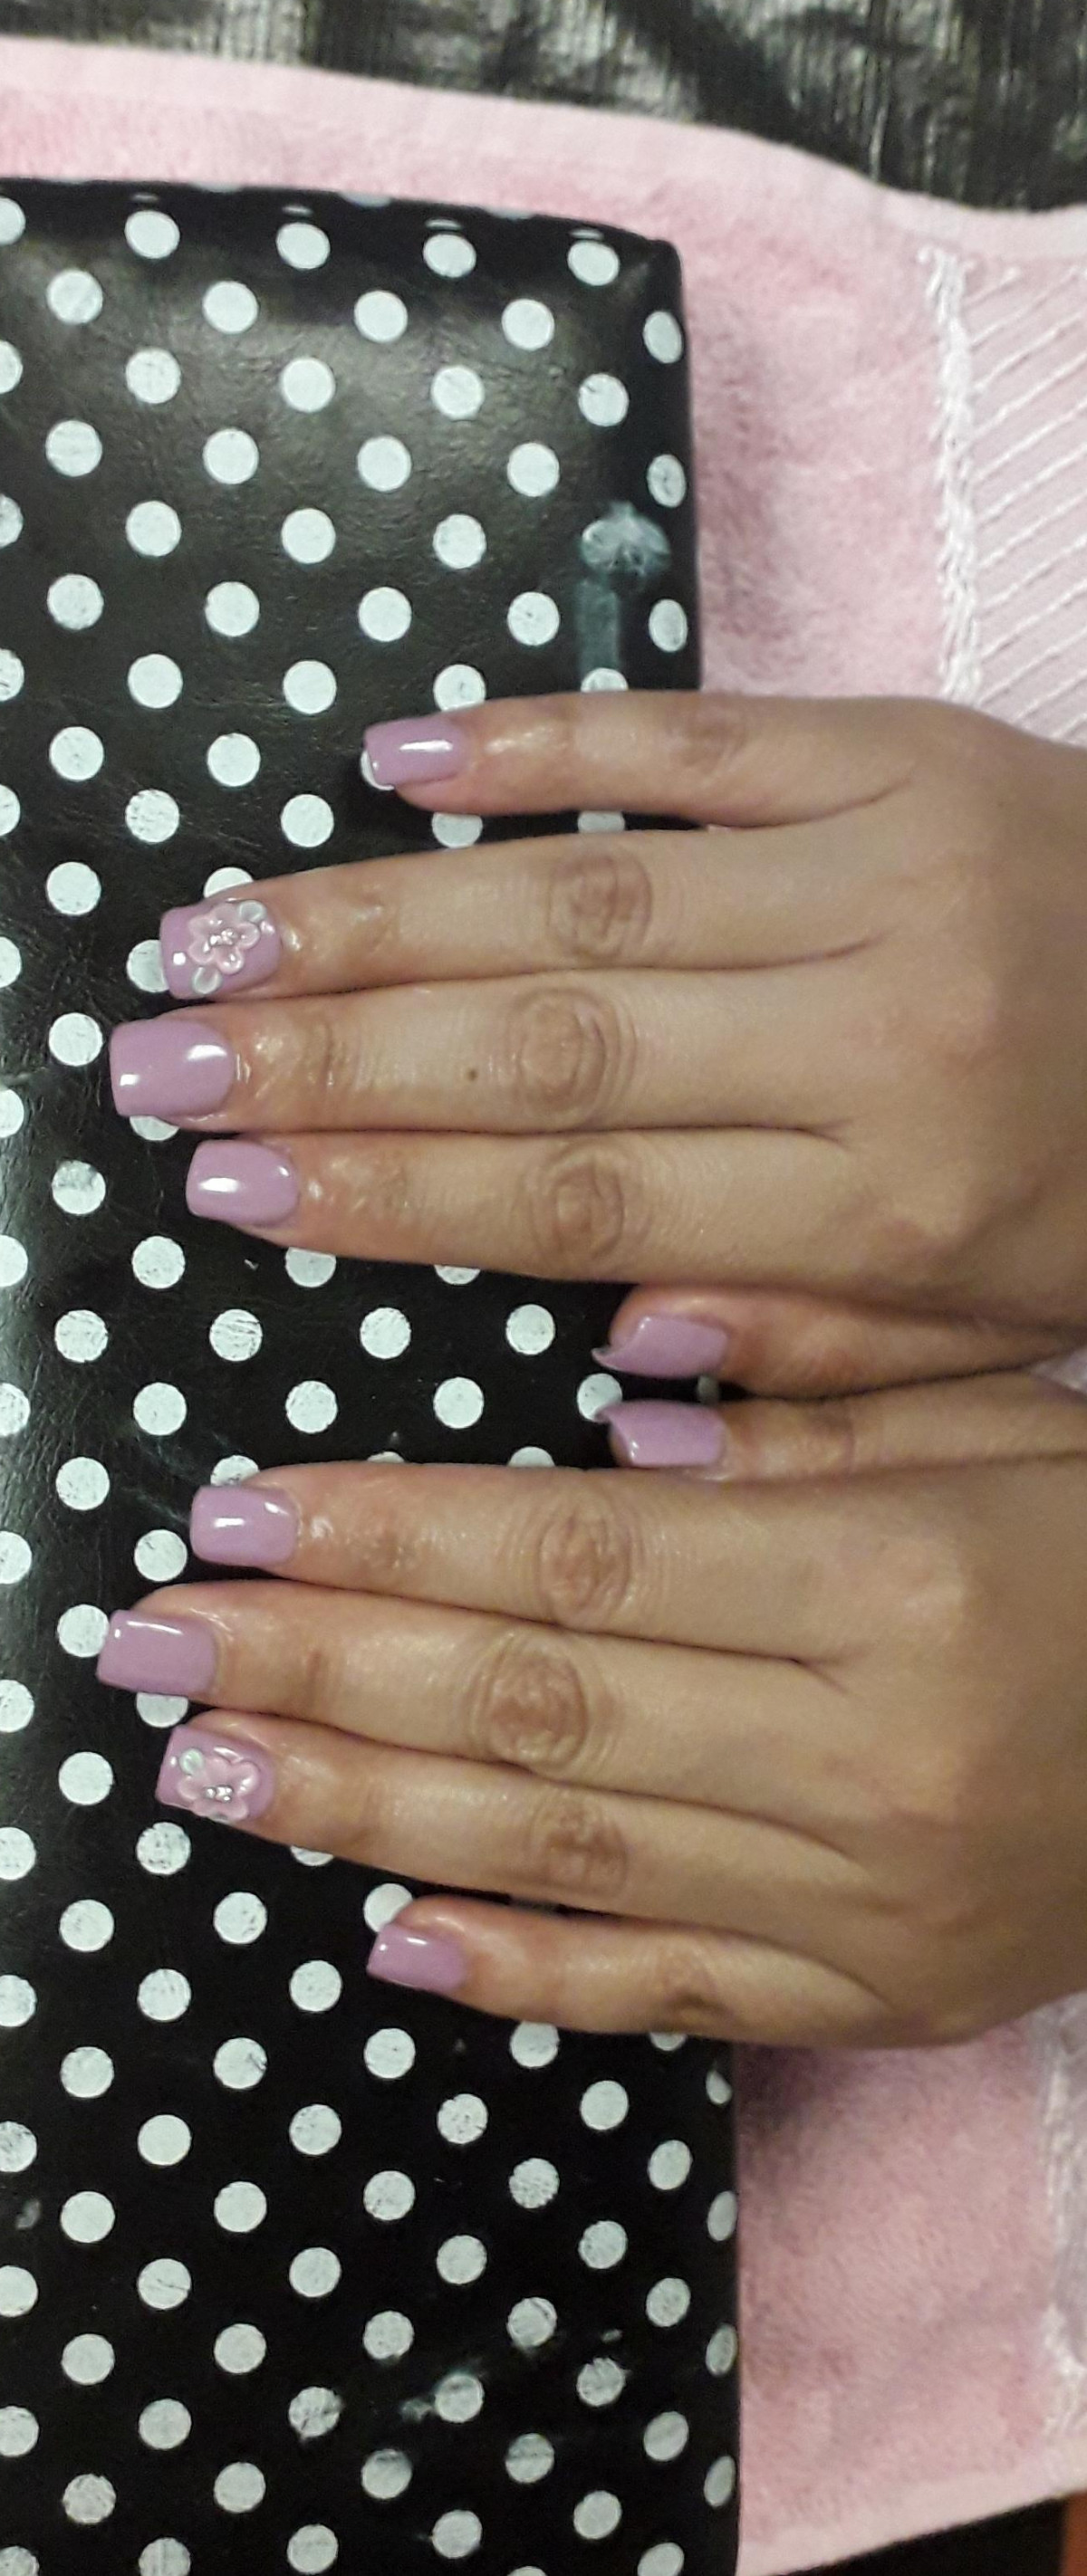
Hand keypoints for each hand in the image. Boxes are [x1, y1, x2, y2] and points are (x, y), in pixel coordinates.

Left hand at [98, 1370, 1086, 2047]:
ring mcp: (873, 1904)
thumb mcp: (1008, 1425)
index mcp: (904, 1581)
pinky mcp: (885, 2000)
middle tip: (157, 1647)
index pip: (585, 1556)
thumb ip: (815, 1409)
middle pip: (538, 1707)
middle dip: (325, 1675)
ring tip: (209, 1774)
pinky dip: (522, 1974)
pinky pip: (672, 1994)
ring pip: (568, 1855)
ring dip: (363, 1814)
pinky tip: (385, 1940)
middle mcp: (874, 1757)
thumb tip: (610, 1401)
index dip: (391, 1538)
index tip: (234, 1515)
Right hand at [110, 691, 1086, 1385]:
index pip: (588, 1196)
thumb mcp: (1008, 1338)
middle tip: (156, 1063)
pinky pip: (693, 730)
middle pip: (548, 1039)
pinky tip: (395, 763)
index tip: (229, 1191)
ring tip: (217, 934)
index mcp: (903, 1192)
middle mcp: (883, 1018)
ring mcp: (891, 856)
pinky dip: (541, 742)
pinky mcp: (905, 742)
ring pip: (585, 884)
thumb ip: (817, 1355)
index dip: (389, 1195)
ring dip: (380, 909)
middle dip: (329, 1055)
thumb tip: (613, 1339)